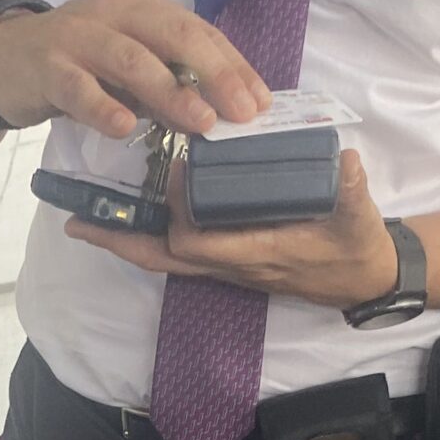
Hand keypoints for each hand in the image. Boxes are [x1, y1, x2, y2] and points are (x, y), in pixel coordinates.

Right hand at [0, 0, 269, 142]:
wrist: (3, 59)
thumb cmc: (78, 64)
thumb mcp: (129, 64)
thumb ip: (168, 79)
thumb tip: (222, 111)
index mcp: (142, 8)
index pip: (198, 32)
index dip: (233, 65)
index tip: (261, 102)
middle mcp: (114, 13)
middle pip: (173, 36)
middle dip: (214, 74)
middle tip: (242, 113)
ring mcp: (79, 38)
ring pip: (131, 59)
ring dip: (170, 91)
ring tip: (201, 123)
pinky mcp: (48, 67)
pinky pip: (79, 88)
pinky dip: (104, 107)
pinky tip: (126, 129)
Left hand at [67, 145, 401, 309]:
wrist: (362, 277)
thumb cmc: (356, 247)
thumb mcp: (359, 219)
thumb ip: (353, 192)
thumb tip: (348, 163)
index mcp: (256, 252)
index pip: (197, 242)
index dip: (178, 211)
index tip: (175, 169)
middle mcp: (231, 264)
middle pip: (161, 259)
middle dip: (121, 240)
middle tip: (78, 220)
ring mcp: (225, 265)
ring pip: (163, 260)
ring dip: (126, 239)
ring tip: (88, 218)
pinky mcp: (227, 258)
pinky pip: (176, 254)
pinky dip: (148, 237)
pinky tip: (131, 214)